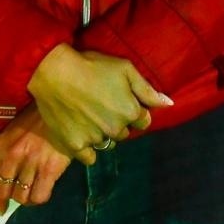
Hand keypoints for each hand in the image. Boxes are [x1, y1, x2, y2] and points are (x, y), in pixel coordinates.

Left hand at [0, 106, 75, 213]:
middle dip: (11, 198)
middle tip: (20, 198)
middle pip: (5, 190)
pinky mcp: (49, 169)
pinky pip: (39, 195)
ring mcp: (31, 163)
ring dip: (27, 199)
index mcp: (2, 144)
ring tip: (34, 193)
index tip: (0, 205)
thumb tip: (8, 174)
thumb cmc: (40, 116)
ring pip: (22, 196)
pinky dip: (40, 198)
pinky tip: (44, 191)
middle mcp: (13, 156)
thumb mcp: (16, 129)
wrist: (64, 107)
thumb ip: (8, 149)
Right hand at [26, 43, 173, 156]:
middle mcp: (115, 129)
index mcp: (130, 111)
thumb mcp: (125, 69)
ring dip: (103, 134)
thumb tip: (169, 104)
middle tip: (104, 105)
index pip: (143, 122)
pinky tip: (82, 133)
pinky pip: (89, 157)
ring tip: (91, 116)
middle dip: (119, 121)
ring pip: (107, 143)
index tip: (122, 101)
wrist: (55, 72)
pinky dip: (88, 149)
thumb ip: (147, 90)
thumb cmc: (93, 66)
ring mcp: (95, 139)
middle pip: (124, 132)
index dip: (135, 111)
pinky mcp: (75, 146)